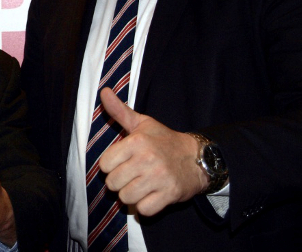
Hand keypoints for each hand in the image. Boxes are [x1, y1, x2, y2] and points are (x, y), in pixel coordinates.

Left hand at [98, 88, 208, 215]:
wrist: (198, 158)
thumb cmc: (164, 140)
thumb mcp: (142, 123)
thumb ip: (119, 111)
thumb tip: (103, 91)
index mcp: (137, 141)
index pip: (105, 164)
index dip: (110, 166)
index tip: (121, 163)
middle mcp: (147, 159)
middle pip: (113, 183)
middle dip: (119, 182)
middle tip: (131, 175)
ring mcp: (159, 178)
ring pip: (126, 198)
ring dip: (131, 195)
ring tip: (140, 185)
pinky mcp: (170, 194)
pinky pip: (144, 210)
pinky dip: (145, 206)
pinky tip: (151, 195)